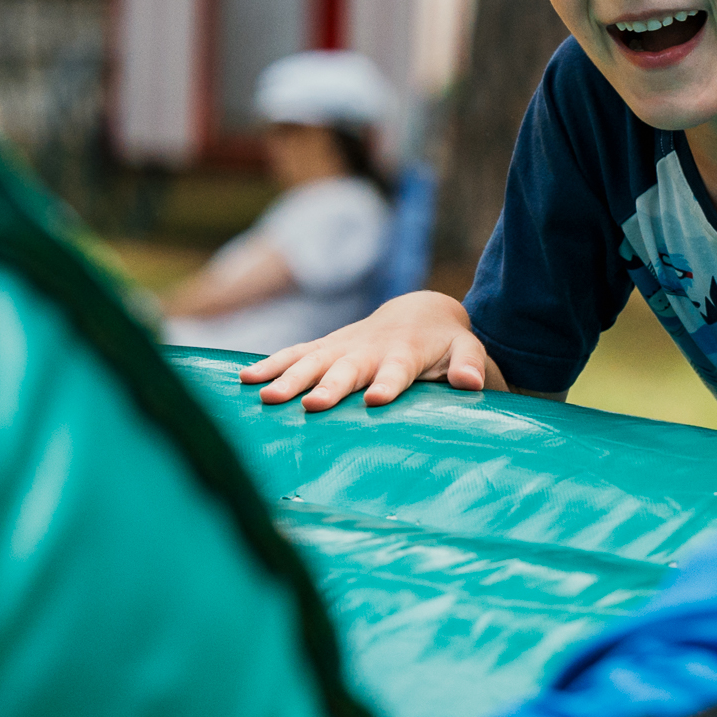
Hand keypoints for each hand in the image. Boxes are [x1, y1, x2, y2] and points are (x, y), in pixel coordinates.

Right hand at [241, 290, 506, 409]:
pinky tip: (245, 378)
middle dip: (329, 386)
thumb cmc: (445, 342)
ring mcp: (342, 346)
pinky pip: (294, 353)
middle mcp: (369, 349)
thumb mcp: (467, 348)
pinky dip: (271, 363)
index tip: (377, 400)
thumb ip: (469, 363)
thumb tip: (471, 383)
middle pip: (347, 369)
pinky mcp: (325, 347)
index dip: (388, 383)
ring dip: (289, 377)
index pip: (397, 370)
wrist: (420, 311)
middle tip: (310, 405)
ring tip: (266, 397)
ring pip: (313, 361)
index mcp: (405, 353)